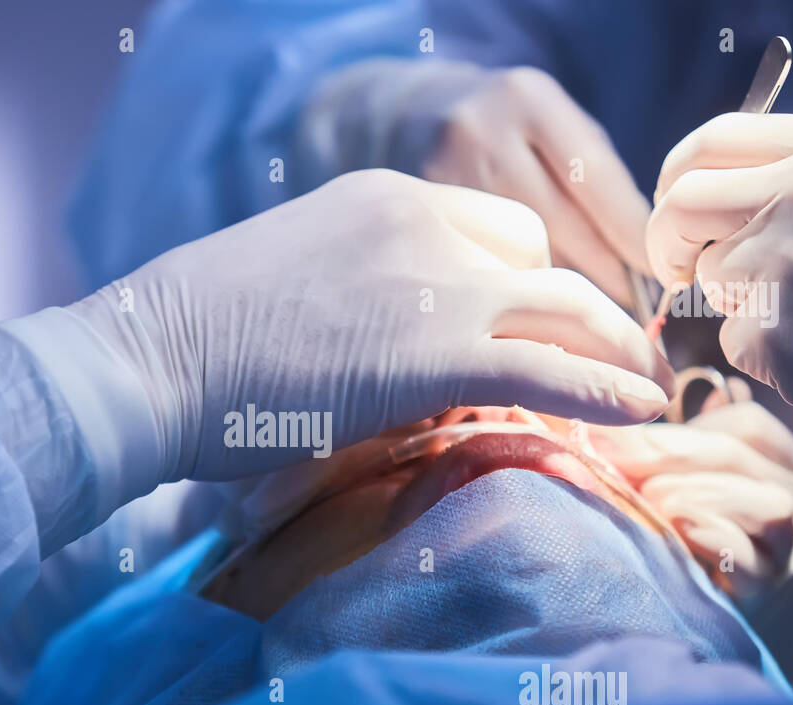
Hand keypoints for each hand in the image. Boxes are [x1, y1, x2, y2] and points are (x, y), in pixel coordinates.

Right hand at [3, 169, 672, 519]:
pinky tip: (639, 415)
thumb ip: (359, 295)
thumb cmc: (192, 341)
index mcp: (381, 200)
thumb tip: (391, 344)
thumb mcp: (288, 286)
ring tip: (647, 393)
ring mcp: (430, 284)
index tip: (542, 329)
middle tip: (616, 360)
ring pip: (563, 310)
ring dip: (613, 354)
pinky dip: (604, 393)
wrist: (145, 361)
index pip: (495, 232)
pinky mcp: (431, 354)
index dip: (529, 286)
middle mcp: (418, 223)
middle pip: (542, 262)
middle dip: (586, 315)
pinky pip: (549, 370)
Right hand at [421, 66, 652, 304]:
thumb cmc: (509, 129)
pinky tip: (534, 305)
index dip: (629, 233)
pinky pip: (485, 266)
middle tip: (635, 306)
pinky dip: (519, 288)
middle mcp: (482, 135)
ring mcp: (443, 177)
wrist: (412, 116)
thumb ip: (593, 178)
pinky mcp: (420, 216)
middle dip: (604, 272)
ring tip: (590, 315)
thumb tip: (639, 256)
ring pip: (520, 255)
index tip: (658, 271)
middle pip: (558, 222)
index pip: (593, 177)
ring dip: (563, 290)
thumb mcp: (553, 126)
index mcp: (530, 102)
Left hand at [589, 386, 792, 676]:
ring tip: (647, 503)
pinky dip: (703, 536)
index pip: (746, 423)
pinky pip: (741, 554)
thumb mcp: (701, 498)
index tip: (611, 430)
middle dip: (660, 452)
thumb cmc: (705, 561)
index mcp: (791, 469)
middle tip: (605, 455)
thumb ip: (678, 455)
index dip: (675, 424)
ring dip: (686, 494)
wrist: (734, 649)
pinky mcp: (772, 593)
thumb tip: (610, 417)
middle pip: (734, 454)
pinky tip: (673, 534)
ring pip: (752, 501)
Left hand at [648, 113, 792, 458]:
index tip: (674, 206)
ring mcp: (787, 260)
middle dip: (666, 241)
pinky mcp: (774, 328)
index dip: (676, 176)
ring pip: (710, 275)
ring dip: (740, 299)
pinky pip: (733, 336)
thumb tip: (699, 185)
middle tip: (678, 269)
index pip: (712, 140)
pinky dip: (763, 350)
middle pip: (681, 205)